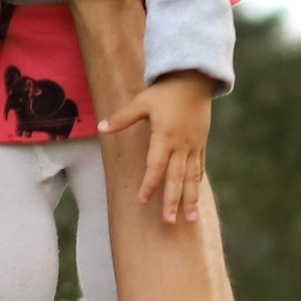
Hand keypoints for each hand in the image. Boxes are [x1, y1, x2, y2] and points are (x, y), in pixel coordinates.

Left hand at [102, 68, 214, 224]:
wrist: (194, 79)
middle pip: (176, 178)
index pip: (155, 166)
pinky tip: (196, 199)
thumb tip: (100, 127)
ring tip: (191, 219)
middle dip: (172, 200)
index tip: (142, 199)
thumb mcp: (141, 102)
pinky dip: (197, 184)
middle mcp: (180, 145)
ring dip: (191, 199)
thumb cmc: (165, 92)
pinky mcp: (200, 144)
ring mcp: (193, 146)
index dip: (149, 183)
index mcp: (164, 137)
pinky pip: (199, 168)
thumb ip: (122, 118)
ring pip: (192, 177)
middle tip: (169, 221)